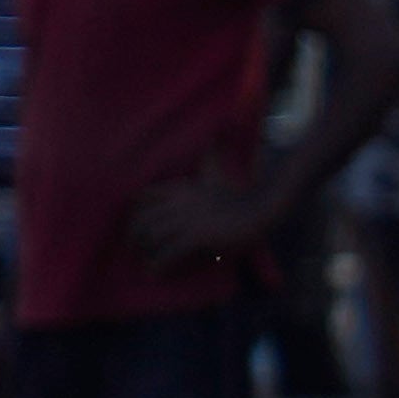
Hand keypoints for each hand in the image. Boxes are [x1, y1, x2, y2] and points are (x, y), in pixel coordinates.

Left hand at [125, 163, 277, 273]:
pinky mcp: (197, 238)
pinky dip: (159, 265)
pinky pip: (169, 253)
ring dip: (145, 252)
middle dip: (134, 235)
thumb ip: (210, 150)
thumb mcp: (218, 168)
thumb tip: (219, 123)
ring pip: (151, 237)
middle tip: (135, 248)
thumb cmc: (243, 192)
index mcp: (180, 188)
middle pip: (143, 219)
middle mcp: (178, 203)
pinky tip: (156, 274)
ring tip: (146, 263)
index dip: (135, 212)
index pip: (144, 197)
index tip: (136, 224)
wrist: (264, 207)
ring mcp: (187, 221)